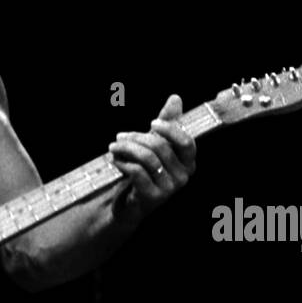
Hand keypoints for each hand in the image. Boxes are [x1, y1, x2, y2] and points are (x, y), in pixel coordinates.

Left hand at [109, 94, 196, 225]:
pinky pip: (137, 173)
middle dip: (137, 138)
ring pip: (147, 159)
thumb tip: (175, 98)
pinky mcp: (153, 197)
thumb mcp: (156, 146)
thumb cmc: (145, 172)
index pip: (186, 142)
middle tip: (119, 137)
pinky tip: (115, 161)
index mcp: (188, 163)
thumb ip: (167, 124)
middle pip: (160, 148)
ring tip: (113, 147)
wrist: (130, 204)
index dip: (170, 129)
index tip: (151, 122)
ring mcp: (169, 189)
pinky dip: (123, 163)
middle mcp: (183, 177)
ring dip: (126, 149)